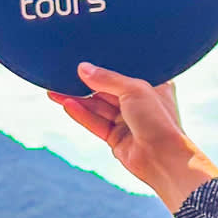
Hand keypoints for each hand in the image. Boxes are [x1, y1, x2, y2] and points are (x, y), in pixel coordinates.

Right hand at [49, 62, 217, 212]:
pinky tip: (65, 104)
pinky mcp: (116, 138)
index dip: (103, 66)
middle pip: (106, 89)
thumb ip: (107, 78)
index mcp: (152, 86)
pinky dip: (80, 114)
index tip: (82, 58)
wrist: (164, 159)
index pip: (123, 71)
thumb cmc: (159, 121)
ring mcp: (127, 121)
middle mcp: (139, 102)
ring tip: (53, 90)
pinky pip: (95, 123)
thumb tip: (83, 68)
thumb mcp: (134, 90)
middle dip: (84, 83)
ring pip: (97, 107)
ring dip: (76, 99)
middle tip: (61, 73)